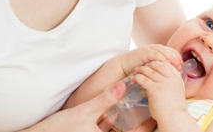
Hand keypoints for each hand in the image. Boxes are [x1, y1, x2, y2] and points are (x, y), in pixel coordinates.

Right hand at [19, 82, 155, 131]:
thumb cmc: (58, 130)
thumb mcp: (83, 113)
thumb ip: (104, 100)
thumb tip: (122, 85)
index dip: (144, 127)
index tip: (154, 117)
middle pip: (125, 131)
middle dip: (137, 122)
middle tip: (149, 109)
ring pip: (115, 127)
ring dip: (124, 117)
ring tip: (136, 103)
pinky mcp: (89, 131)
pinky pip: (104, 125)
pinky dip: (111, 116)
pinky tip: (116, 105)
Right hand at [120, 44, 182, 73]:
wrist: (124, 68)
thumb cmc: (139, 71)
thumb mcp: (153, 69)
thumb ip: (162, 69)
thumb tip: (174, 75)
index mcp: (159, 51)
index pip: (172, 52)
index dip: (177, 58)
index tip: (182, 66)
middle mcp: (155, 48)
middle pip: (169, 50)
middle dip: (175, 58)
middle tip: (180, 65)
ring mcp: (149, 49)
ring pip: (163, 51)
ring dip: (170, 57)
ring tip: (175, 64)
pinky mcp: (143, 52)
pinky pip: (153, 53)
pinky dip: (160, 57)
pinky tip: (165, 62)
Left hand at [133, 61, 186, 121]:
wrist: (174, 117)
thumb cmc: (174, 107)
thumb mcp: (177, 90)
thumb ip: (171, 83)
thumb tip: (162, 79)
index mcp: (177, 78)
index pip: (168, 64)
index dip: (159, 62)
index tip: (153, 64)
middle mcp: (170, 78)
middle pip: (158, 64)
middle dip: (150, 64)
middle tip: (143, 66)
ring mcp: (162, 83)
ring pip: (150, 70)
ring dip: (141, 69)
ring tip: (136, 70)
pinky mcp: (154, 89)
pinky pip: (143, 79)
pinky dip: (137, 77)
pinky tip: (134, 79)